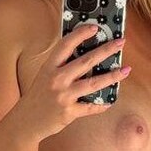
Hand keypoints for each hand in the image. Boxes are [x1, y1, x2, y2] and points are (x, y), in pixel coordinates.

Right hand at [15, 24, 130, 140]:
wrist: (25, 122)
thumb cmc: (37, 98)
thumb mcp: (44, 76)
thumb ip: (61, 66)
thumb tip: (84, 54)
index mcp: (49, 68)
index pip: (66, 45)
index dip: (81, 34)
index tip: (95, 27)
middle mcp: (56, 80)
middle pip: (86, 62)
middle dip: (106, 50)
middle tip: (120, 43)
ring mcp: (63, 97)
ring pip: (93, 84)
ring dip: (112, 76)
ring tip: (125, 70)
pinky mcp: (68, 112)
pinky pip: (90, 107)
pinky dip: (102, 104)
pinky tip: (110, 100)